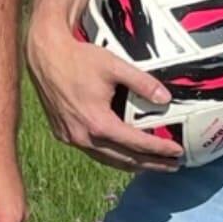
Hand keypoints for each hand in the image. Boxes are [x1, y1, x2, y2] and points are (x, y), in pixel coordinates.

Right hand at [26, 15, 182, 172]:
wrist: (44, 56)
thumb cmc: (79, 58)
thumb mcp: (114, 66)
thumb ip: (142, 83)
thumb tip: (166, 98)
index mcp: (98, 123)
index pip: (136, 143)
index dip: (159, 150)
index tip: (178, 152)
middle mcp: (84, 137)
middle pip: (124, 159)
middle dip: (151, 164)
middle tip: (173, 165)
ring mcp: (71, 138)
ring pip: (108, 159)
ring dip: (132, 164)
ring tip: (153, 165)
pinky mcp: (64, 134)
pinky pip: (94, 152)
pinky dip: (113, 155)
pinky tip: (123, 153)